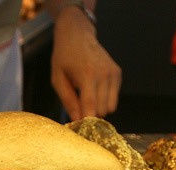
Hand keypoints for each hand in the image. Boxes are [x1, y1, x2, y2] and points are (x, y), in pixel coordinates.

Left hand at [50, 6, 120, 120]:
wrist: (77, 35)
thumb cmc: (64, 58)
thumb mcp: (58, 79)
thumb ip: (68, 100)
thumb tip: (77, 120)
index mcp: (88, 75)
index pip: (91, 106)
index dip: (86, 121)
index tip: (79, 128)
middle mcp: (104, 74)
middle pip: (102, 110)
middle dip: (90, 114)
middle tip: (79, 109)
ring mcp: (113, 73)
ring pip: (110, 107)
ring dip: (98, 108)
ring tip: (85, 97)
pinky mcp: (118, 73)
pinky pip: (114, 99)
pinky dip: (104, 100)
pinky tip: (94, 90)